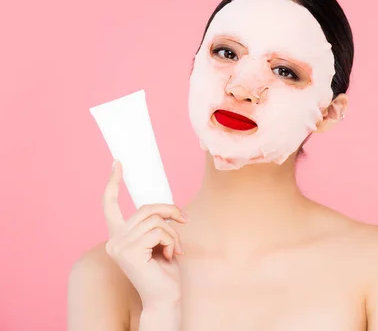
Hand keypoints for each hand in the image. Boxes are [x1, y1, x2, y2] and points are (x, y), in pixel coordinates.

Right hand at [103, 160, 187, 308]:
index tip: (118, 163)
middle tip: (184, 221)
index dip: (113, 183)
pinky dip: (172, 240)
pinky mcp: (128, 251)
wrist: (166, 297)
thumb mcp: (161, 239)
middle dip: (169, 211)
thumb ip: (156, 222)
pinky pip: (158, 231)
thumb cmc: (165, 270)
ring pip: (155, 219)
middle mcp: (114, 240)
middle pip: (145, 208)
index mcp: (119, 236)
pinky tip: (171, 255)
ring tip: (174, 248)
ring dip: (173, 232)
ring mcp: (118, 246)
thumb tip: (167, 207)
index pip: (110, 205)